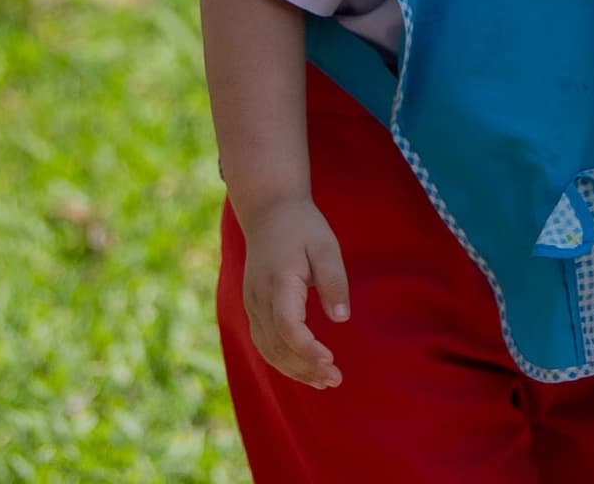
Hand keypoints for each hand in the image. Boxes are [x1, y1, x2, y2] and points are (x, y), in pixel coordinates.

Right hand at [233, 190, 349, 388]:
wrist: (269, 212)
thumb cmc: (302, 227)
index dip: (307, 349)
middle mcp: (259, 299)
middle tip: (335, 379)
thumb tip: (341, 317)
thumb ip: (333, 280)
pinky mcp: (253, 308)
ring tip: (324, 382)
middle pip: (277, 345)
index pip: (287, 326)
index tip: (331, 360)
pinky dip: (282, 361)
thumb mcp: (325, 246)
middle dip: (305, 368)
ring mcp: (252, 305)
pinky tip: (303, 369)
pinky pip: (263, 343)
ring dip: (294, 370)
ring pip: (268, 349)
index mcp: (278, 282)